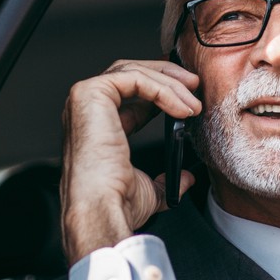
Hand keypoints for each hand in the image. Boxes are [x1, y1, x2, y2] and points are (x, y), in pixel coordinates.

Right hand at [61, 59, 200, 263]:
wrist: (102, 208)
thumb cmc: (115, 202)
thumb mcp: (149, 190)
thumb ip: (165, 181)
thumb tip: (185, 179)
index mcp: (96, 126)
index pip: (129, 93)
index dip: (161, 89)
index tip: (188, 96)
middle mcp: (87, 109)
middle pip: (130, 73)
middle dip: (167, 77)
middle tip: (195, 86)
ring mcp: (85, 98)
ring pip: (134, 72)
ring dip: (170, 83)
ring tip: (194, 103)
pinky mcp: (90, 93)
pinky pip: (134, 78)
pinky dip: (163, 89)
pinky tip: (181, 107)